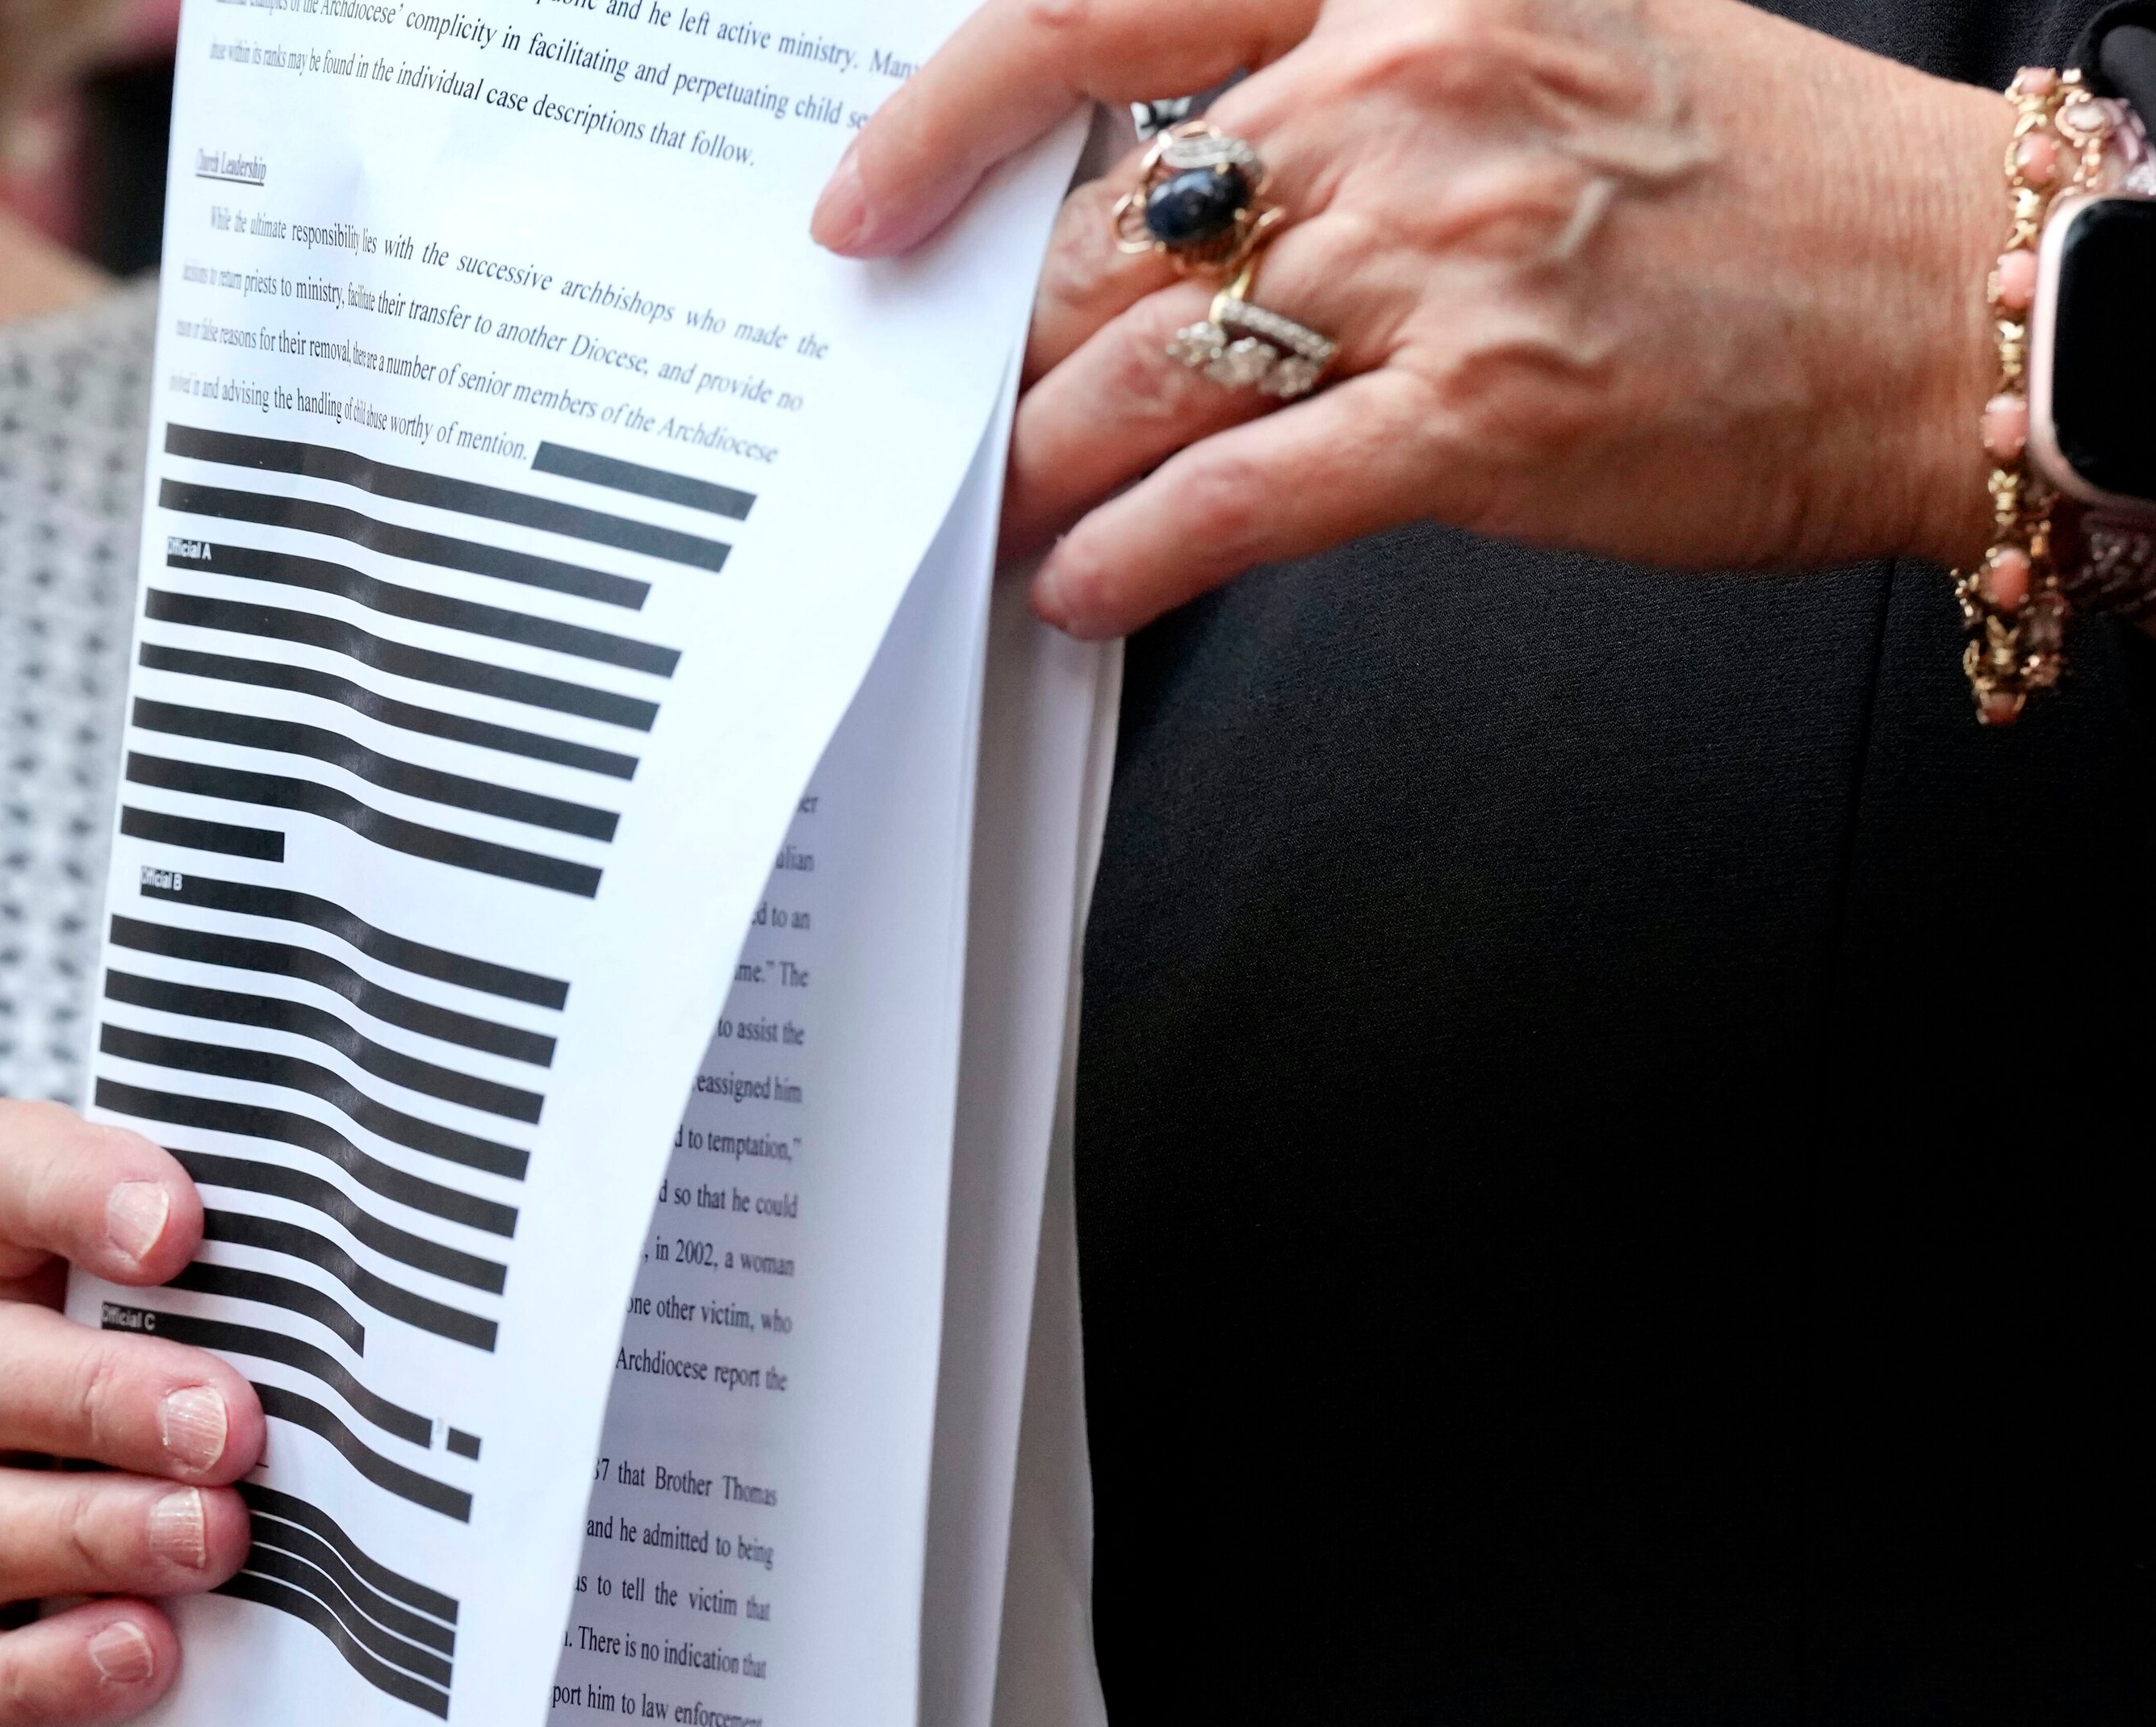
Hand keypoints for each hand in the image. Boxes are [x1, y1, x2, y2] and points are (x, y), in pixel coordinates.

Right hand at [0, 1100, 265, 1726]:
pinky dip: (45, 1673)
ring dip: (88, 1532)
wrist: (204, 1565)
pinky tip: (146, 1652)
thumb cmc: (236, 1380)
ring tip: (214, 1541)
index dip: (71, 1194)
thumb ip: (291, 1270)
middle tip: (231, 1427)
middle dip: (104, 1397)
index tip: (179, 1229)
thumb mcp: (254, 1304)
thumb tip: (428, 1264)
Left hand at [816, 0, 2014, 634]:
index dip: (942, 114)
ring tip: (1003, 515)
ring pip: (1134, 372)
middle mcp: (1407, 94)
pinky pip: (1230, 498)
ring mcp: (1441, 259)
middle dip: (1000, 354)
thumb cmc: (1748, 178)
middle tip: (948, 422)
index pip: (1095, 11)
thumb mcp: (1534, 37)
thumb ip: (1334, 83)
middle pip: (1097, 235)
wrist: (1951, 294)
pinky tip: (1084, 586)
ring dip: (1038, 466)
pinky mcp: (1478, 419)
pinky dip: (1128, 554)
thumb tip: (1149, 173)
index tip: (859, 201)